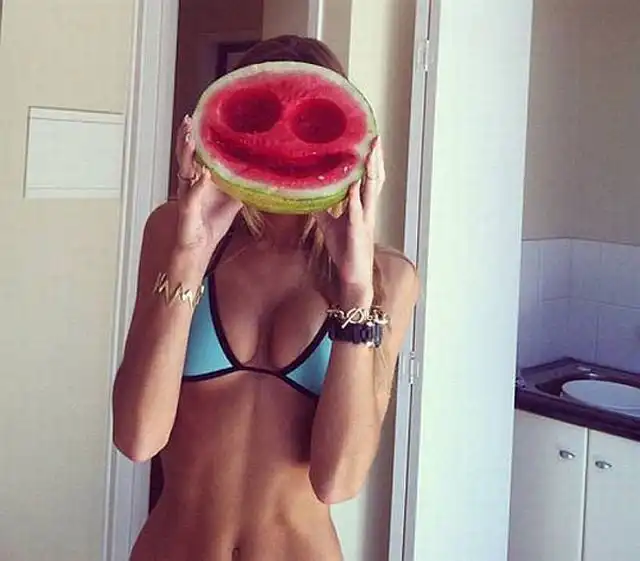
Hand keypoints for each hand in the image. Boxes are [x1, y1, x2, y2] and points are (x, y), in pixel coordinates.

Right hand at [174, 115, 241, 255]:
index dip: (200, 135)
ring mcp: (187, 193)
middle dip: (187, 137)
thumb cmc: (214, 220)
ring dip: (187, 153)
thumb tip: (263, 171)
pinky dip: (197, 185)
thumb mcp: (234, 198)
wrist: (201, 246)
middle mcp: (192, 181)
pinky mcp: (187, 209)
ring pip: (184, 169)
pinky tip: (203, 175)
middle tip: (189, 120)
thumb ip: (243, 183)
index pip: (200, 151)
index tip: (204, 117)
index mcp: (202, 176)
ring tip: (190, 138)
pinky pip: (191, 195)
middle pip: (187, 154)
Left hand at [314, 137, 384, 306]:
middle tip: (375, 138)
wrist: (353, 276)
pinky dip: (355, 199)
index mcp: (363, 207)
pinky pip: (357, 212)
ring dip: (371, 171)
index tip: (369, 141)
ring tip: (370, 153)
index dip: (370, 160)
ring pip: (371, 191)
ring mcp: (365, 220)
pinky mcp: (357, 232)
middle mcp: (368, 210)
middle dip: (376, 159)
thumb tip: (307, 192)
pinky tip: (351, 187)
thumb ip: (323, 207)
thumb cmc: (344, 250)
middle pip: (375, 179)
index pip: (369, 178)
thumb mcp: (329, 224)